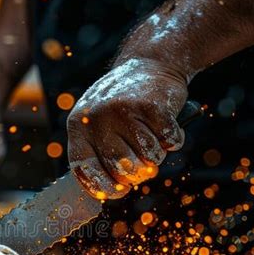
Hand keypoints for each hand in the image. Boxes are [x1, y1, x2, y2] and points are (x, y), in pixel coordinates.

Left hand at [67, 57, 187, 198]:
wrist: (151, 63)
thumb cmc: (125, 106)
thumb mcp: (101, 124)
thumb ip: (102, 154)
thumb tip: (115, 190)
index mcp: (79, 125)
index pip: (84, 168)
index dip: (102, 186)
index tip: (117, 190)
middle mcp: (97, 117)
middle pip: (121, 168)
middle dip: (137, 173)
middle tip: (143, 162)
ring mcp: (123, 110)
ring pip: (149, 158)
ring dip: (157, 154)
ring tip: (152, 135)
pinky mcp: (152, 105)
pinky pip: (169, 141)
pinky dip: (174, 138)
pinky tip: (167, 124)